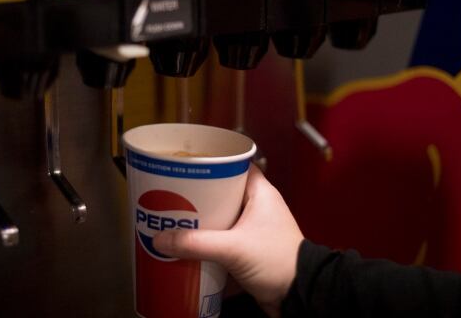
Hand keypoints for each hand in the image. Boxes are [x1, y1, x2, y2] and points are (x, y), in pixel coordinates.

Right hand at [153, 164, 303, 317]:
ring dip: (201, 220)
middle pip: (222, 192)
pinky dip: (207, 240)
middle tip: (173, 196)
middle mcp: (257, 207)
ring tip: (174, 219)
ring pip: (221, 216)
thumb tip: (162, 239)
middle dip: (198, 196)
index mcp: (260, 193)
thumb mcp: (233, 249)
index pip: (234, 165)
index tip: (188, 166)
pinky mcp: (248, 249)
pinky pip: (223, 237)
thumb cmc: (279, 262)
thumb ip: (196, 243)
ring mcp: (253, 229)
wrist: (299, 296)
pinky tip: (188, 244)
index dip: (212, 164)